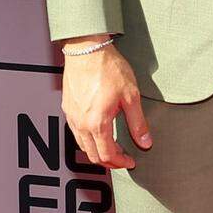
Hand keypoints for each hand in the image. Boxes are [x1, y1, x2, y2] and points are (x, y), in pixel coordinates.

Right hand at [61, 40, 151, 169]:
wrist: (87, 49)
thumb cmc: (107, 68)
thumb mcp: (131, 96)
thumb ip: (138, 123)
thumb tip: (145, 142)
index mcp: (97, 123)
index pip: (108, 155)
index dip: (121, 163)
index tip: (130, 161)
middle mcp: (81, 123)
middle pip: (92, 155)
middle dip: (109, 162)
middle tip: (122, 159)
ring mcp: (72, 116)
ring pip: (82, 145)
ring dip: (96, 151)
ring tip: (111, 147)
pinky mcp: (67, 108)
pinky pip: (75, 132)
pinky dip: (87, 139)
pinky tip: (97, 132)